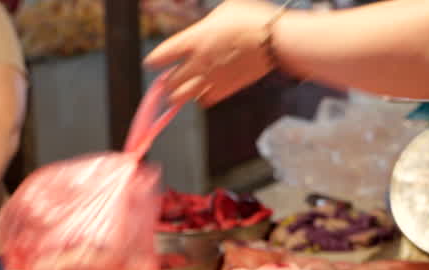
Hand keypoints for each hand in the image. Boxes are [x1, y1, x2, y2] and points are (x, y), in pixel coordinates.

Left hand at [144, 0, 279, 106]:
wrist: (275, 40)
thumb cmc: (252, 19)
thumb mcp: (223, 10)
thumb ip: (205, 25)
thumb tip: (201, 29)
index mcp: (194, 39)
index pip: (161, 56)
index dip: (153, 61)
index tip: (152, 63)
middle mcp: (198, 62)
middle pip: (168, 83)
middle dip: (166, 82)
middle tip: (167, 80)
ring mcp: (211, 78)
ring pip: (182, 97)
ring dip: (179, 93)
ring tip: (180, 90)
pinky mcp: (226, 89)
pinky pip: (204, 100)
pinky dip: (201, 97)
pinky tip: (204, 89)